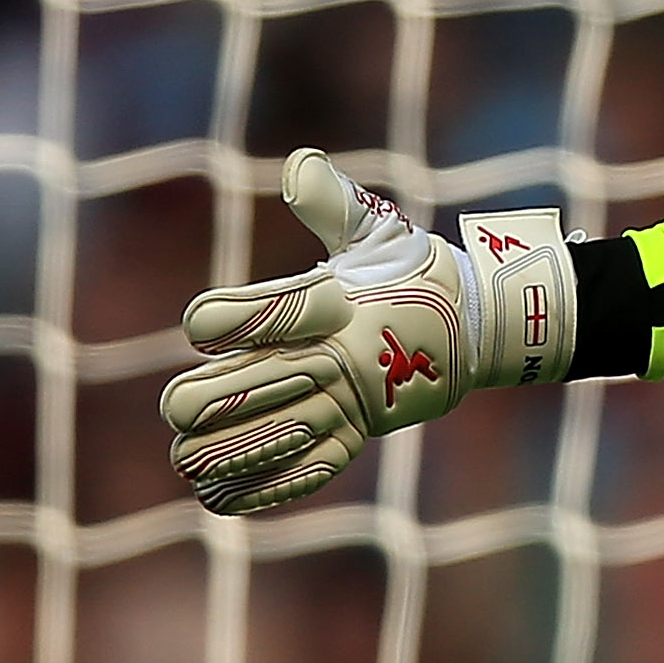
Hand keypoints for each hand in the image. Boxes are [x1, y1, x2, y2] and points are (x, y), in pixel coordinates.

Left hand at [160, 149, 575, 513]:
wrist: (486, 327)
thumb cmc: (417, 274)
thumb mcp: (380, 231)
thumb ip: (331, 203)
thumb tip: (300, 164)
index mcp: (337, 301)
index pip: (260, 314)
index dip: (220, 321)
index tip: (202, 325)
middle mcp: (342, 355)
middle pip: (249, 388)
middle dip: (201, 402)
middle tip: (177, 408)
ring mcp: (355, 401)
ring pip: (271, 437)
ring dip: (219, 452)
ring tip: (186, 456)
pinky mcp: (365, 434)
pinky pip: (308, 469)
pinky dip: (260, 488)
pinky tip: (217, 497)